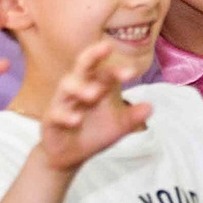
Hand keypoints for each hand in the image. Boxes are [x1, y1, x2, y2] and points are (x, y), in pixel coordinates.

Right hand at [37, 41, 151, 171]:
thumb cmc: (94, 133)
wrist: (70, 156)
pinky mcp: (51, 119)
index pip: (105, 71)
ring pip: (67, 86)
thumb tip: (151, 107)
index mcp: (94, 85)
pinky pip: (56, 113)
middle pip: (82, 66)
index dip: (117, 70)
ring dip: (80, 88)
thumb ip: (133, 117)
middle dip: (93, 55)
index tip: (131, 73)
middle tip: (105, 47)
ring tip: (94, 94)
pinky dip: (66, 114)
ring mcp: (62, 102)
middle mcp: (77, 88)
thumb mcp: (118, 126)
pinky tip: (76, 119)